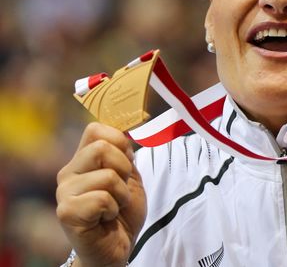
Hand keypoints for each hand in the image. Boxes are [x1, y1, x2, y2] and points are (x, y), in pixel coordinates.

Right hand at [56, 122, 146, 266]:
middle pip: (101, 148)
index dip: (119, 141)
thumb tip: (125, 131)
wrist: (116, 248)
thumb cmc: (123, 214)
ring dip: (121, 195)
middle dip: (124, 169)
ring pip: (106, 176)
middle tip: (121, 190)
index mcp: (82, 161)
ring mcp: (64, 193)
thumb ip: (125, 155)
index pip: (95, 130)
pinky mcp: (66, 212)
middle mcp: (68, 173)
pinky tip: (105, 219)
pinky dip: (113, 210)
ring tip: (114, 208)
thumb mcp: (130, 178)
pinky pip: (102, 199)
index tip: (127, 163)